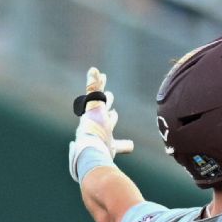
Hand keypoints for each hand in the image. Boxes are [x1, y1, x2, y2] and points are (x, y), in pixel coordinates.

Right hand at [68, 67, 133, 181]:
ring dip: (99, 85)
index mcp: (102, 130)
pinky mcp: (91, 104)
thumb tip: (131, 146)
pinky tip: (94, 70)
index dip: (111, 117)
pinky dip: (92, 79)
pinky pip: (92, 90)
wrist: (90, 147)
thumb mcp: (114, 147)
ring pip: (96, 94)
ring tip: (101, 75)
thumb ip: (124, 146)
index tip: (114, 113)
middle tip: (111, 95)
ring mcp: (94, 111)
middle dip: (107, 101)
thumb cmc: (100, 151)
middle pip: (103, 107)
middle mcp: (97, 119)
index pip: (108, 121)